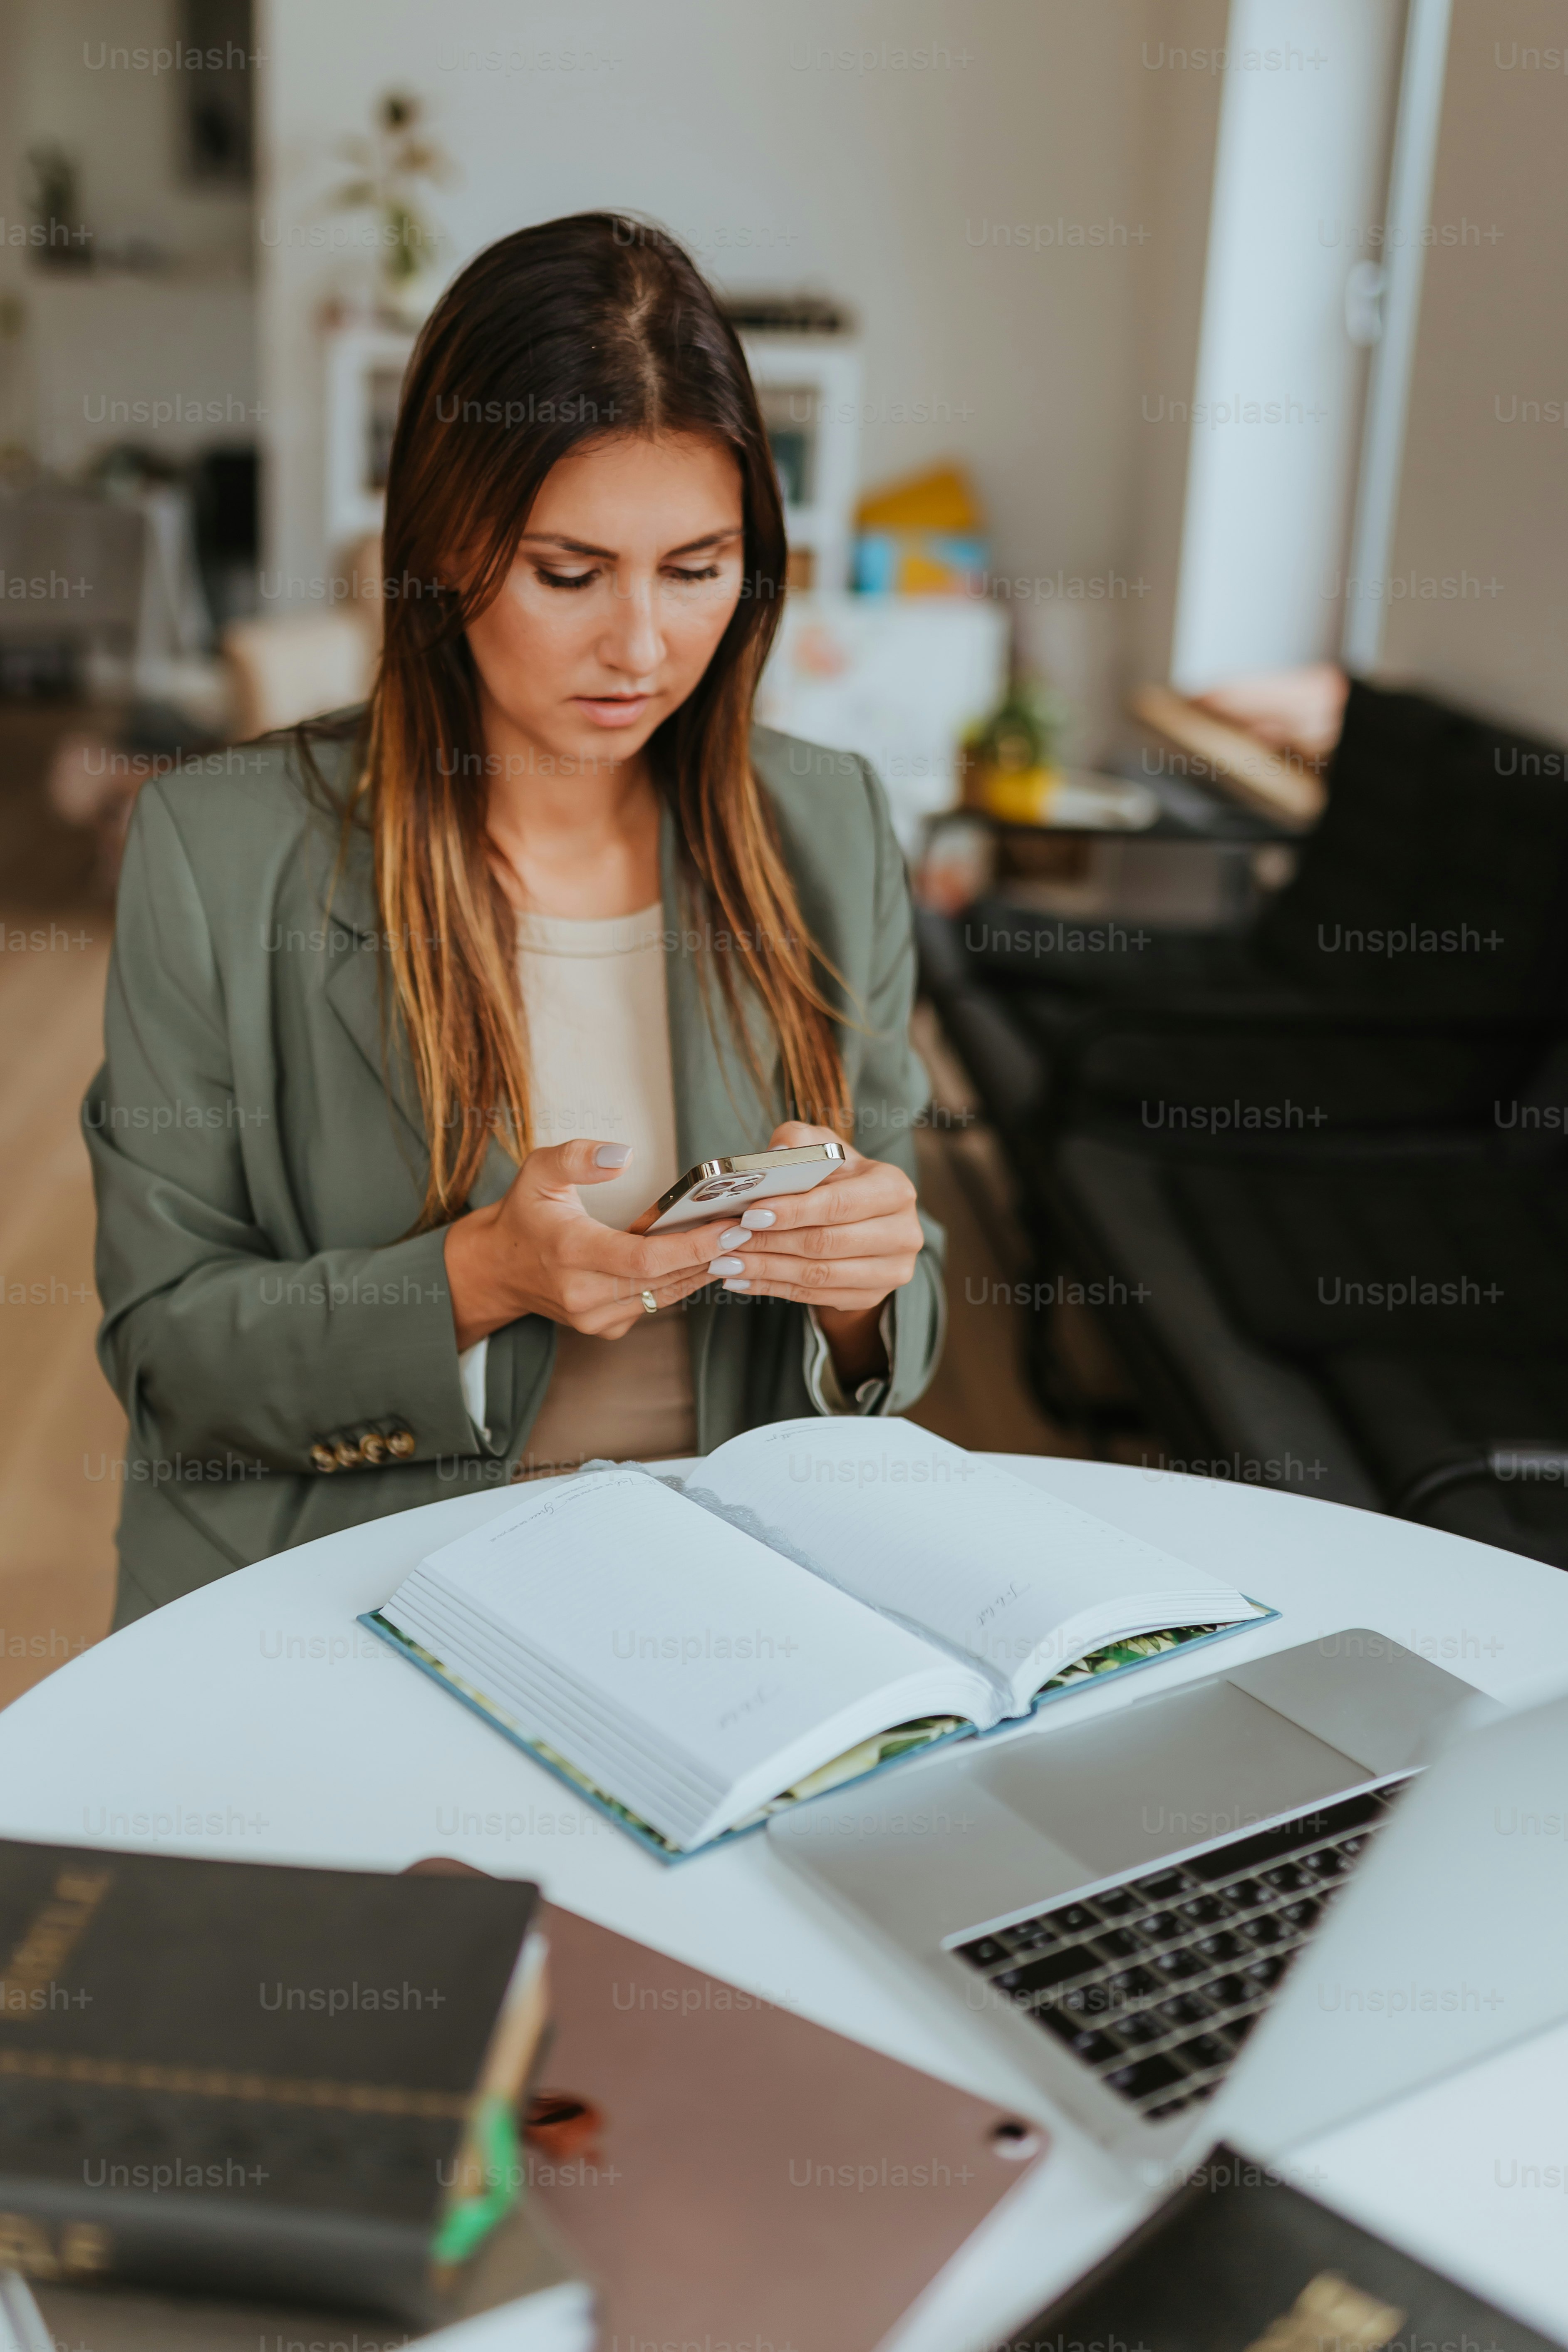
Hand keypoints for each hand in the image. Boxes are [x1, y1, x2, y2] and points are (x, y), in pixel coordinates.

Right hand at [443, 1140, 732, 1350]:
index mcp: (571, 1255)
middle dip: (712, 1253)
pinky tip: (704, 1256)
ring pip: (666, 1295)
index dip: (693, 1245)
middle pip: (665, 1279)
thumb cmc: (524, 1216)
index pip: (645, 1259)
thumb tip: (622, 1156)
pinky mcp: (606, 1328)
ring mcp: (596, 1318)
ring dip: (703, 1268)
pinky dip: (681, 1280)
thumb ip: (577, 1158)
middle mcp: (585, 1295)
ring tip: (739, 1238)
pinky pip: (655, 1304)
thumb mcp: (538, 1172)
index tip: (731, 1225)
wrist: (496, 1269)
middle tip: (750, 1225)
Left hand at [707, 1121, 923, 1383]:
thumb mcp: (825, 1148)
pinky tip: (740, 1279)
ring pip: (818, 1275)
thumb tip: (774, 1155)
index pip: (839, 1204)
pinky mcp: (871, 1296)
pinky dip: (773, 1288)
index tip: (751, 1214)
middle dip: (771, 1242)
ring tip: (724, 1262)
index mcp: (894, 1189)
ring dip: (765, 1269)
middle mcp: (903, 1232)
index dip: (794, 1210)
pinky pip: (814, 1296)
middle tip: (727, 1240)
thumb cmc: (839, 1177)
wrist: (863, 1219)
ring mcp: (892, 1270)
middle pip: (826, 1243)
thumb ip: (800, 1141)